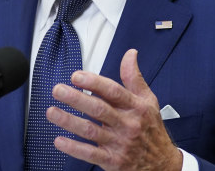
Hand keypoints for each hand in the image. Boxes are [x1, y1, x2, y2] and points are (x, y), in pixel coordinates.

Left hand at [47, 49, 182, 170]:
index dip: (94, 82)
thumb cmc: (152, 129)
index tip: (76, 76)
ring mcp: (119, 143)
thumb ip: (134, 77)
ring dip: (69, 121)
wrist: (163, 164)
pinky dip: (74, 148)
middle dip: (76, 99)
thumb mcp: (148, 100)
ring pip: (91, 131)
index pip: (113, 91)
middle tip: (58, 90)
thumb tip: (130, 54)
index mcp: (135, 107)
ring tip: (52, 111)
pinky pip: (90, 154)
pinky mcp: (113, 161)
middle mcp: (127, 124)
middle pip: (99, 109)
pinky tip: (59, 140)